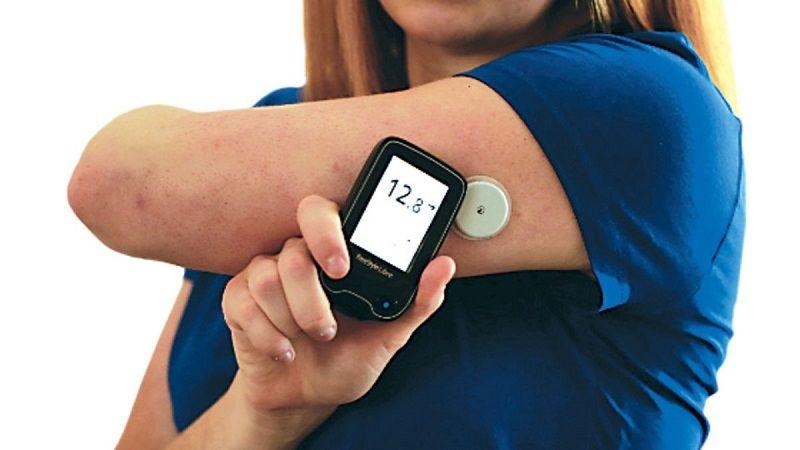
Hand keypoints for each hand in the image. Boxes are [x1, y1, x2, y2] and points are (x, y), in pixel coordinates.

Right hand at [221, 195, 455, 437]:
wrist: (305, 396)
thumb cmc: (347, 357)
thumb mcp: (390, 336)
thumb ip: (420, 301)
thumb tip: (445, 265)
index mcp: (333, 254)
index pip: (320, 212)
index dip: (326, 232)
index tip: (342, 270)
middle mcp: (296, 258)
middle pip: (292, 249)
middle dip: (309, 290)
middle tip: (327, 322)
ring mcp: (262, 277)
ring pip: (267, 278)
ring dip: (295, 321)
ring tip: (313, 339)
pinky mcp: (237, 301)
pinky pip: (243, 306)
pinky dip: (269, 337)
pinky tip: (287, 352)